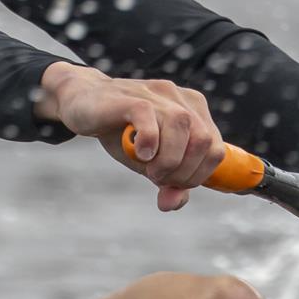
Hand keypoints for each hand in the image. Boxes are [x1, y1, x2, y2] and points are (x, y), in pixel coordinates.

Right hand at [36, 62, 224, 211]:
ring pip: (182, 127)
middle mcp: (180, 99)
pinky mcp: (132, 97)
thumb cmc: (121, 132)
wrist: (83, 103)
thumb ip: (168, 181)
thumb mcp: (149, 162)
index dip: (198, 176)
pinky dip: (149, 142)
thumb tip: (172, 204)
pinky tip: (138, 153)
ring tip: (147, 167)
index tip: (172, 184)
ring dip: (168, 160)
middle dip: (183, 171)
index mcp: (194, 111)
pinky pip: (150, 118)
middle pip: (204, 141)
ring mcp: (157, 94)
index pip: (216, 149)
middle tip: (157, 177)